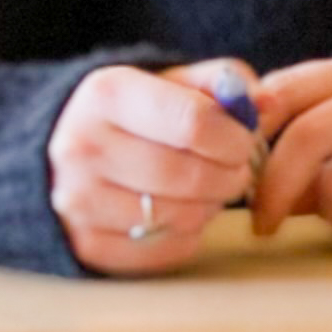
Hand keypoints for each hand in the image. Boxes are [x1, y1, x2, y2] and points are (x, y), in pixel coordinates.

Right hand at [48, 60, 261, 274]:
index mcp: (107, 94)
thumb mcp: (171, 82)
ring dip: (210, 206)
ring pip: (181, 216)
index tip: (244, 141)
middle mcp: (83, 147)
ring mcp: (78, 200)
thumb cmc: (136, 115)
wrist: (65, 154)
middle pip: (190, 175)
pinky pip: (165, 250)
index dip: (235, 137)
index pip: (194, 122)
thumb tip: (267, 103)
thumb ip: (223, 83)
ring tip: (206, 189)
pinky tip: (180, 213)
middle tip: (235, 171)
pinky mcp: (85, 244)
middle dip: (230, 176)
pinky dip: (187, 235)